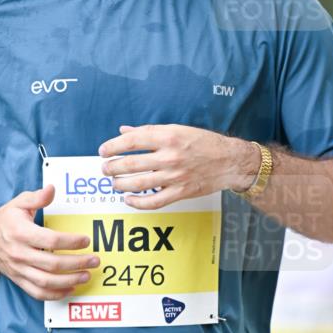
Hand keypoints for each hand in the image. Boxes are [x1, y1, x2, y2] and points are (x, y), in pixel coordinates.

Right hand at [0, 185, 98, 300]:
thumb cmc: (5, 219)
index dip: (71, 242)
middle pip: (52, 264)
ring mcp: (18, 269)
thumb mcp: (19, 203)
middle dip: (77, 263)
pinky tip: (70, 288)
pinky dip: (55, 294)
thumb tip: (52, 189)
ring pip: (47, 281)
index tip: (86, 240)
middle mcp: (19, 253)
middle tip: (94, 260)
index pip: (51, 240)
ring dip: (70, 281)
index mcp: (20, 233)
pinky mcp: (18, 279)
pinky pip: (37, 292)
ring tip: (86, 275)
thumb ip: (37, 197)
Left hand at [98, 124, 259, 208]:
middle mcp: (170, 156)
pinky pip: (153, 202)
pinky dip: (137, 202)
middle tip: (106, 169)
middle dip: (112, 167)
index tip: (103, 151)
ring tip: (114, 182)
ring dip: (120, 184)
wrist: (229, 161)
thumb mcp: (177, 129)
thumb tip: (123, 131)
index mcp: (168, 136)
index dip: (113, 146)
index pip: (132, 141)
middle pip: (131, 164)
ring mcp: (175, 176)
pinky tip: (128, 199)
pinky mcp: (180, 192)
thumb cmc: (203, 142)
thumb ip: (148, 131)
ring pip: (138, 184)